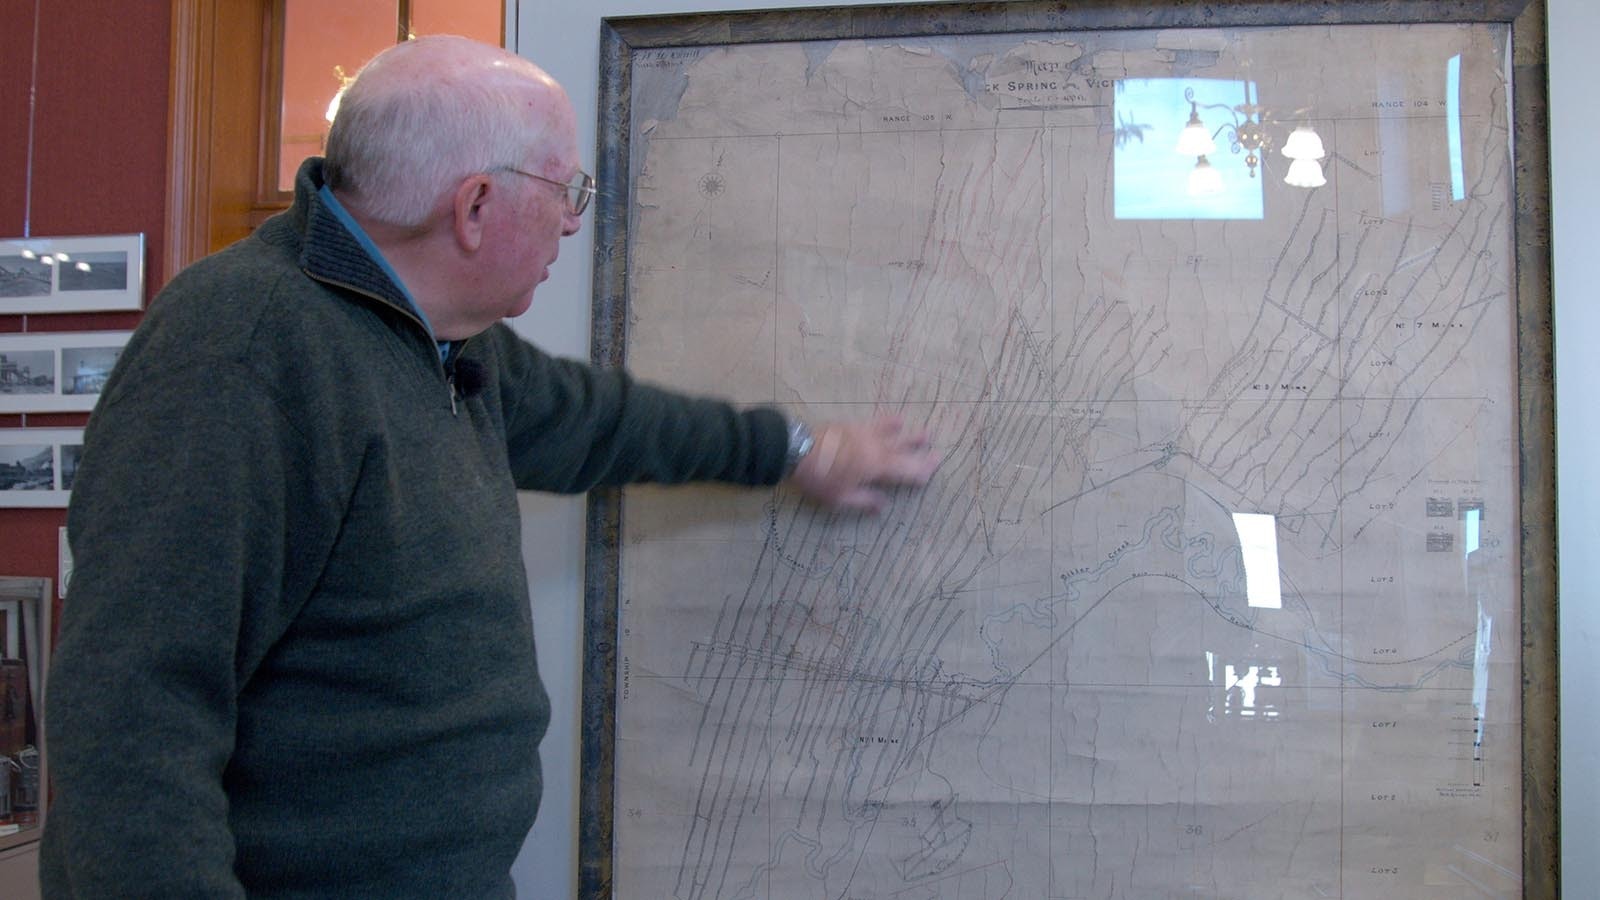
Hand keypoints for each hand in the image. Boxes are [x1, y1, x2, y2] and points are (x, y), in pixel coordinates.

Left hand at [786, 415, 939, 513]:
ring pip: (893, 434)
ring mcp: (864, 434)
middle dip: (921, 454)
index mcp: (877, 466)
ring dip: (909, 435)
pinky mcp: (852, 426)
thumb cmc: (820, 478)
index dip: (920, 472)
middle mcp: (876, 447)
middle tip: (938, 454)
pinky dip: (888, 423)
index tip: (932, 473)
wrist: (796, 449)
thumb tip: (883, 505)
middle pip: (904, 450)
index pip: (906, 470)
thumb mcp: (841, 498)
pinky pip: (875, 424)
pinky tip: (895, 419)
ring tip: (925, 433)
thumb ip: (864, 500)